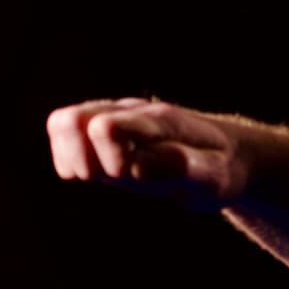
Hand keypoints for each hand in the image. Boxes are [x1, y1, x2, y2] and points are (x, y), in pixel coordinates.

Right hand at [45, 97, 251, 211]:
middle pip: (70, 120)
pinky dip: (70, 160)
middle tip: (112, 176)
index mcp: (160, 122)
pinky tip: (98, 172)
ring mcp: (114, 115)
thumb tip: (134, 166)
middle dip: (82, 160)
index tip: (126, 175)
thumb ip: (179, 170)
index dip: (108, 160)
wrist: (227, 151)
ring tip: (102, 175)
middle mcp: (131, 111)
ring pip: (61, 122)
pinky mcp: (102, 127)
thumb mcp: (214, 177)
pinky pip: (62, 132)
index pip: (107, 127)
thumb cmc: (220, 167)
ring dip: (72, 158)